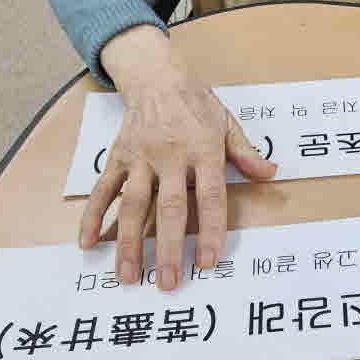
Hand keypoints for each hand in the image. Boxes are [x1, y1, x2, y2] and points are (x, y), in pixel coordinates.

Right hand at [80, 26, 277, 289]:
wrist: (157, 76)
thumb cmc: (196, 105)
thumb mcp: (227, 124)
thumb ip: (246, 153)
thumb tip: (271, 174)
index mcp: (203, 150)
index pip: (210, 196)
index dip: (211, 230)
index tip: (208, 261)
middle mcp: (171, 156)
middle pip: (170, 208)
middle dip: (168, 248)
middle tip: (167, 283)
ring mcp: (141, 157)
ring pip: (133, 204)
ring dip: (129, 242)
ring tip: (128, 276)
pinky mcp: (118, 156)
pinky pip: (103, 189)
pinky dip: (93, 216)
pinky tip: (88, 243)